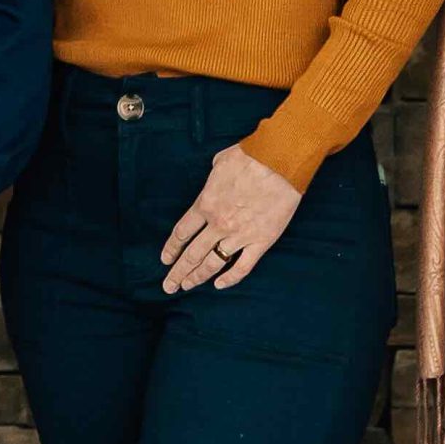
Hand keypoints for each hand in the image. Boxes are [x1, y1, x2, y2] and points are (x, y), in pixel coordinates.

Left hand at [163, 142, 301, 294]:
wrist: (279, 162)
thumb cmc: (250, 157)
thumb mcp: (219, 163)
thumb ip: (212, 180)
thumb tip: (213, 184)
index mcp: (205, 204)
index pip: (181, 233)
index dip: (171, 248)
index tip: (165, 259)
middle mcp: (218, 224)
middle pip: (192, 254)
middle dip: (178, 272)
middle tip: (169, 285)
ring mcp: (239, 235)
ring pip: (213, 263)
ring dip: (198, 277)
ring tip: (187, 286)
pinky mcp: (261, 241)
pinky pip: (242, 266)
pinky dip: (230, 278)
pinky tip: (219, 284)